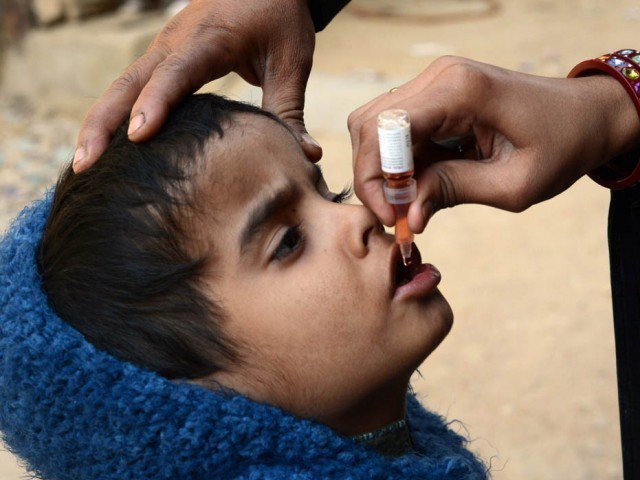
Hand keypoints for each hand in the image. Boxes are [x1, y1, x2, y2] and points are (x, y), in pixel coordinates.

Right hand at [74, 0, 320, 171]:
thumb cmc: (279, 17)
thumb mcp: (292, 60)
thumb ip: (291, 110)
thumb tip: (307, 160)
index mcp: (211, 39)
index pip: (178, 72)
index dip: (157, 102)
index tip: (137, 135)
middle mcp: (176, 41)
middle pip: (129, 80)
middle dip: (104, 122)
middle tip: (84, 164)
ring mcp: (163, 47)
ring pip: (121, 84)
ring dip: (99, 121)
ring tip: (82, 163)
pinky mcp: (162, 56)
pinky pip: (130, 85)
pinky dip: (113, 113)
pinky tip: (104, 145)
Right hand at [348, 57, 639, 232]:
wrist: (585, 117)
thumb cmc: (560, 147)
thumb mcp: (513, 184)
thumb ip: (453, 192)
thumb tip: (407, 215)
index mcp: (460, 90)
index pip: (385, 129)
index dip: (375, 178)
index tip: (394, 216)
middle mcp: (439, 77)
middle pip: (369, 125)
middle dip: (373, 176)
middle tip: (398, 214)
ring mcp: (435, 83)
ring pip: (375, 127)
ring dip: (383, 170)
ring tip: (411, 202)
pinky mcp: (435, 96)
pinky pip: (396, 130)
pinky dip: (397, 163)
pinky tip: (421, 185)